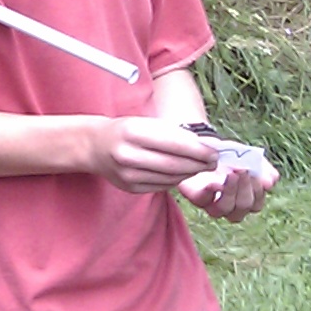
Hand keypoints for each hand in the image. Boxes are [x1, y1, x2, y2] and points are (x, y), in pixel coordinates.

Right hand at [96, 116, 223, 192]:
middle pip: (174, 164)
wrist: (95, 146)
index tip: (215, 151)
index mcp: (133, 132)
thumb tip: (206, 145)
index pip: (174, 143)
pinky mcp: (130, 188)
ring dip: (190, 172)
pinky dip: (176, 179)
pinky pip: (162, 186)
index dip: (199, 150)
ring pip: (170, 177)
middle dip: (199, 164)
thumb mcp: (145, 122)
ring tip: (201, 166)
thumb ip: (173, 133)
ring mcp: (128, 174)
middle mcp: (128, 155)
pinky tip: (182, 172)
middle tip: (213, 162)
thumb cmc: (126, 130)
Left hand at [178, 148, 277, 222]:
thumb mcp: (249, 156)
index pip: (256, 204)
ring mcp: (213, 203)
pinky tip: (214, 182)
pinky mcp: (197, 197)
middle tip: (242, 169)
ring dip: (230, 191)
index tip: (255, 172)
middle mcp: (231, 206)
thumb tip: (270, 183)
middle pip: (243, 207)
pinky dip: (210, 191)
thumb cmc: (231, 154)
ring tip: (231, 173)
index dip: (257, 190)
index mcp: (246, 199)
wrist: (207, 145)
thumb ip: (263, 169)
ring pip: (226, 209)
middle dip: (244, 188)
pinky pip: (203, 200)